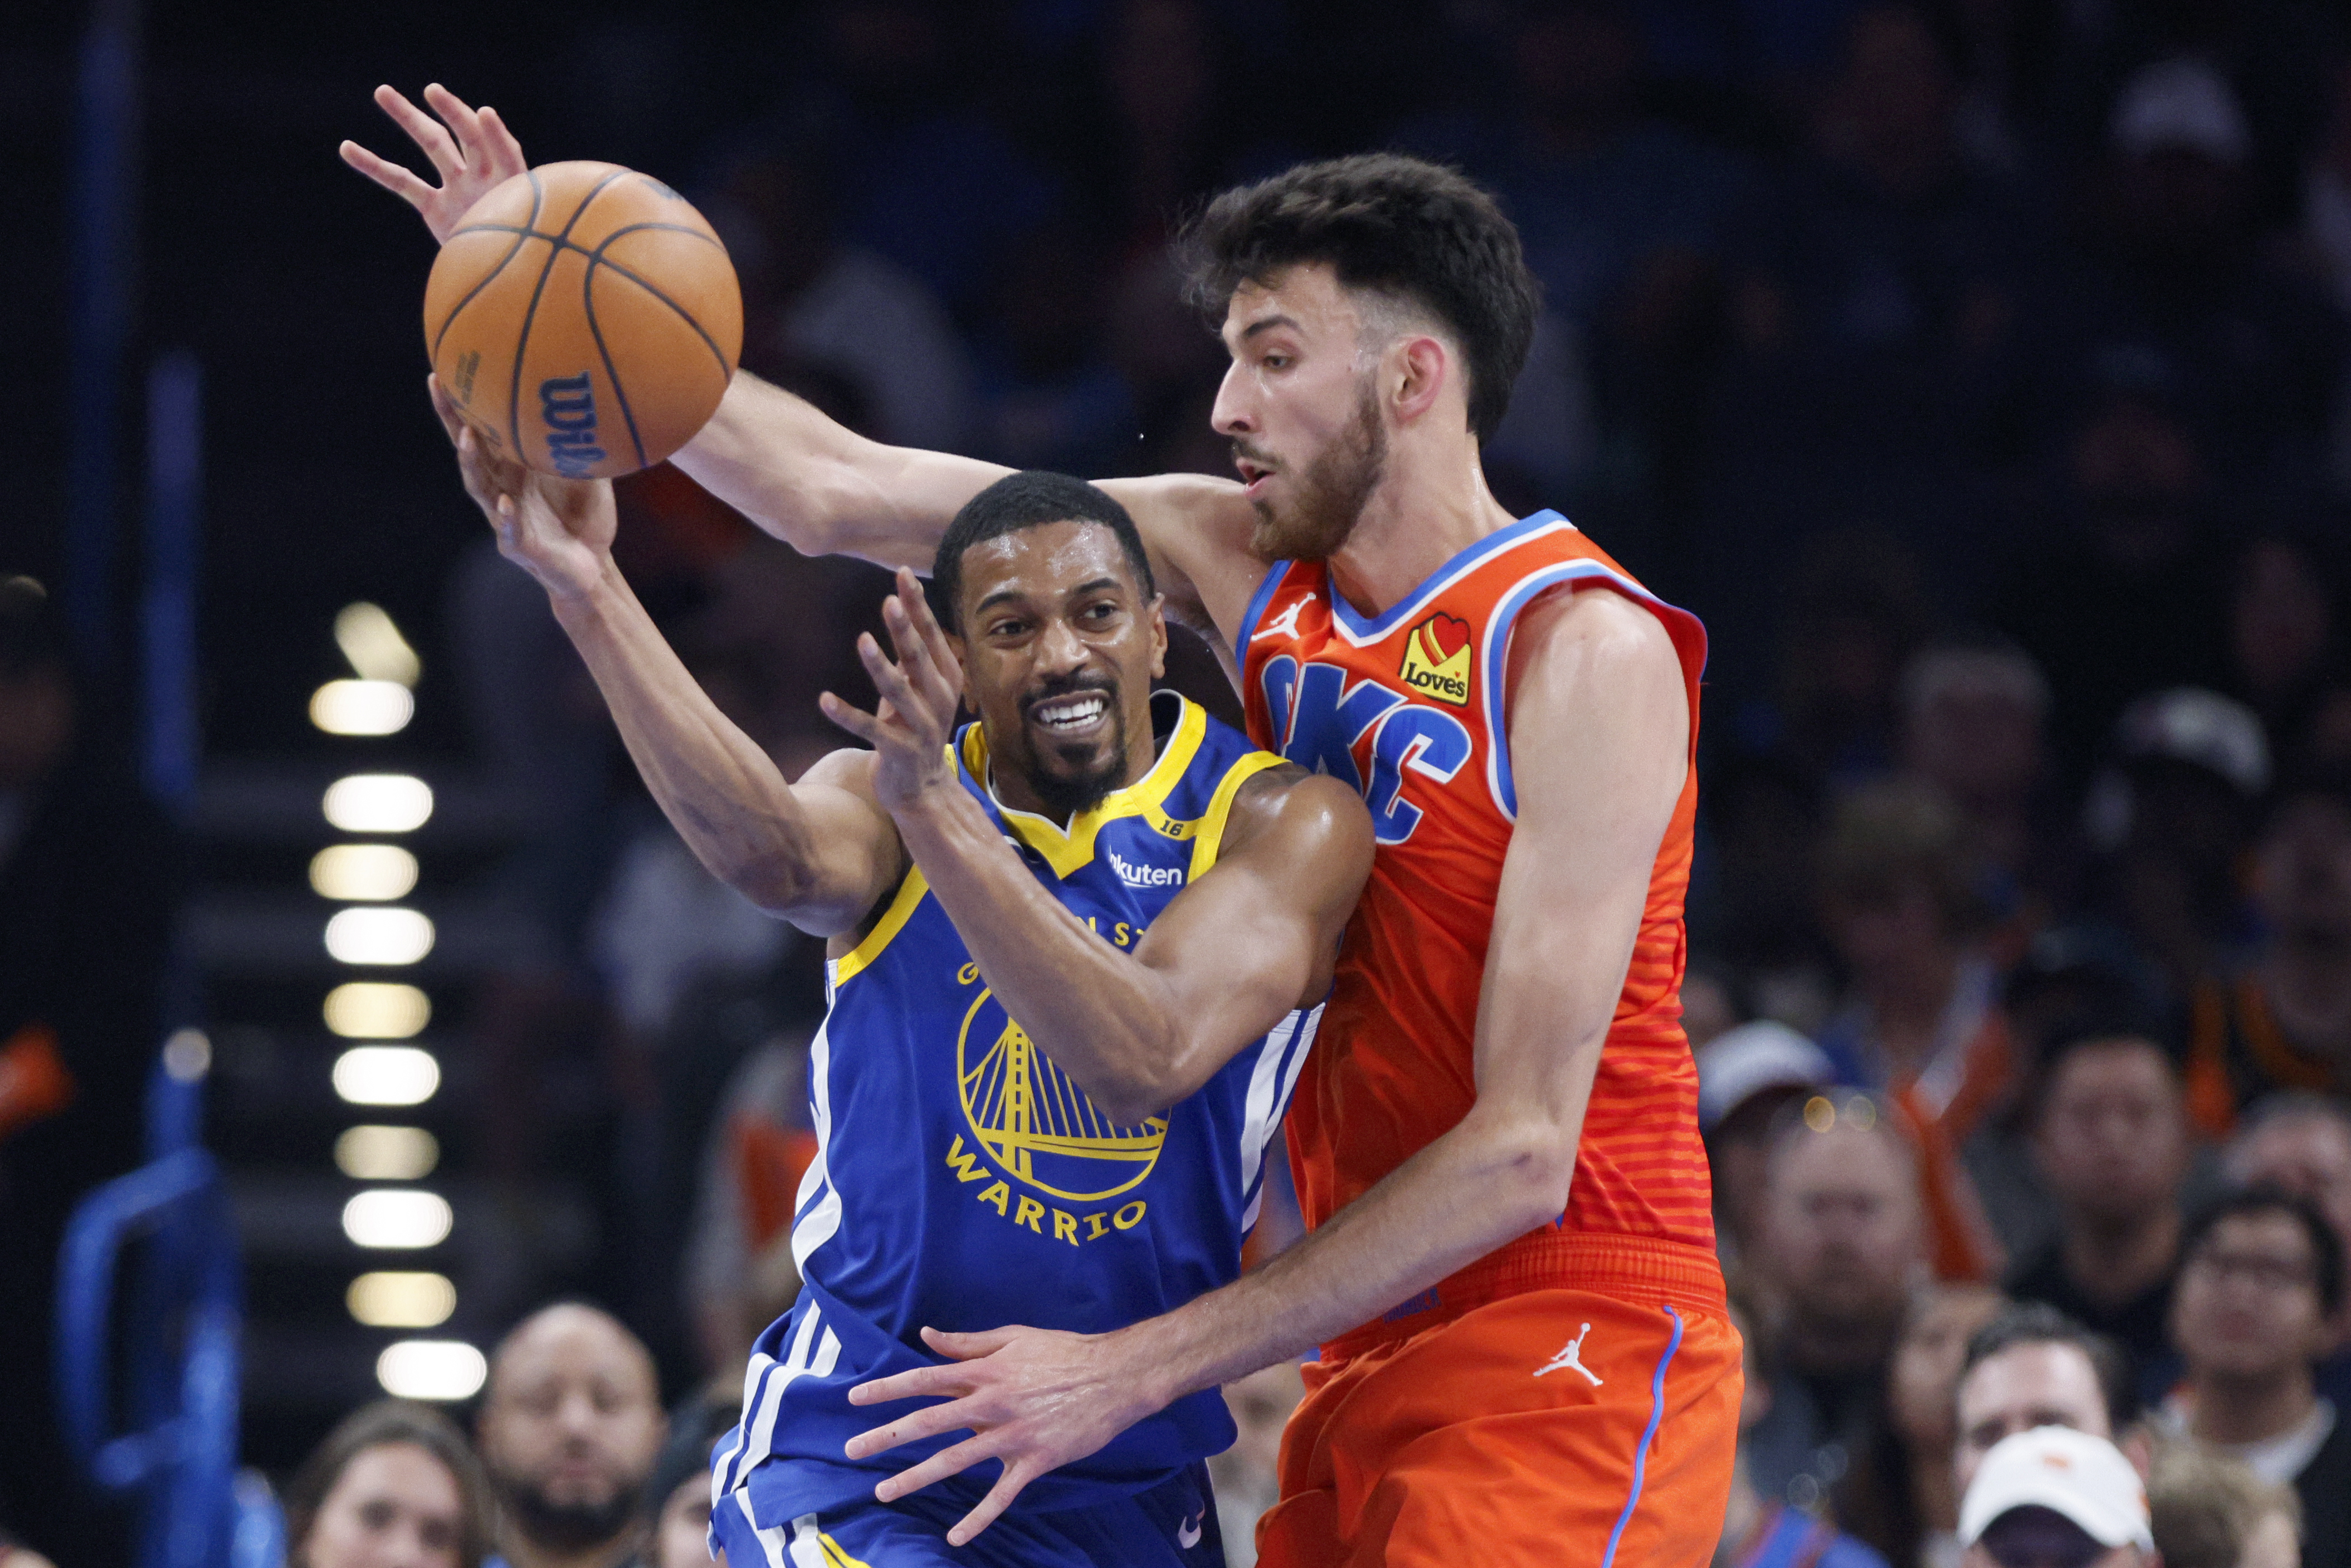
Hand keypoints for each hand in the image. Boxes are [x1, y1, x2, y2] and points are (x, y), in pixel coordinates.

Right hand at [340, 83, 527, 243]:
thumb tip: (508, 208)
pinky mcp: (435, 206)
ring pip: (433, 145)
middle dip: (452, 113)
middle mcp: (486, 179)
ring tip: (382, 91)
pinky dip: (376, 166)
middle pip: (468, 137)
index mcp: (515, 186)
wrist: (504, 280)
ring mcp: (459, 188)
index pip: (506, 154)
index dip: (497, 135)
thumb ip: (523, 226)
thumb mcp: (528, 244)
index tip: (484, 114)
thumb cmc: (522, 261)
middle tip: (432, 90)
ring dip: (408, 117)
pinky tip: (347, 148)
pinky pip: (402, 182)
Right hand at [429, 376, 614, 600]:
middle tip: (438, 387)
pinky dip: (506, 516)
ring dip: (471, 461)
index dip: (463, 403)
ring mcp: (505, 516)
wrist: (593, 566)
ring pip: (480, 486)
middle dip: (452, 419)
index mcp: (513, 468)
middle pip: (469, 450)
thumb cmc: (585, 517)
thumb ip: (584, 443)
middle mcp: (501, 487)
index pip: (483, 431)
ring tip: (466, 437)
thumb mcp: (589, 474)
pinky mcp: (518, 545)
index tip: (446, 368)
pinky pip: (509, 529)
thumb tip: (598, 402)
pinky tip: (504, 503)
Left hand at [819, 570, 964, 812]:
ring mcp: (921, 728)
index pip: (931, 635)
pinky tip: (824, 700)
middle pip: (919, 658)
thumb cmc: (914, 729)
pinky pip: (869, 730)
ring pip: (898, 691)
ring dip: (879, 666)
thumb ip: (911, 654)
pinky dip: (846, 715)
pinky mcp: (898, 752)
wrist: (922, 789)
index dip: (917, 606)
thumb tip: (900, 605)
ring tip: (863, 640)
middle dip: (904, 628)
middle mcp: (938, 700)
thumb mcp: (917, 689)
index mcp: (946, 679)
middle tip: (889, 600)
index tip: (903, 574)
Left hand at [844, 1324, 1162, 1544]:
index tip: (854, 1399)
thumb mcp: (1014, 1337)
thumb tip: (926, 1335)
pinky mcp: (1035, 1461)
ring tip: (883, 1491)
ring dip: (915, 1477)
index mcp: (984, 1371)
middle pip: (928, 1422)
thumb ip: (968, 1341)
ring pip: (954, 1460)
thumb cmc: (1065, 1352)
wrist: (1115, 1376)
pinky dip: (978, 1518)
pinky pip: (1001, 1495)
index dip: (887, 1389)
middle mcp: (991, 1403)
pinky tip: (955, 1537)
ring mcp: (1012, 1435)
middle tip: (851, 1451)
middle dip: (886, 1436)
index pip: (925, 1379)